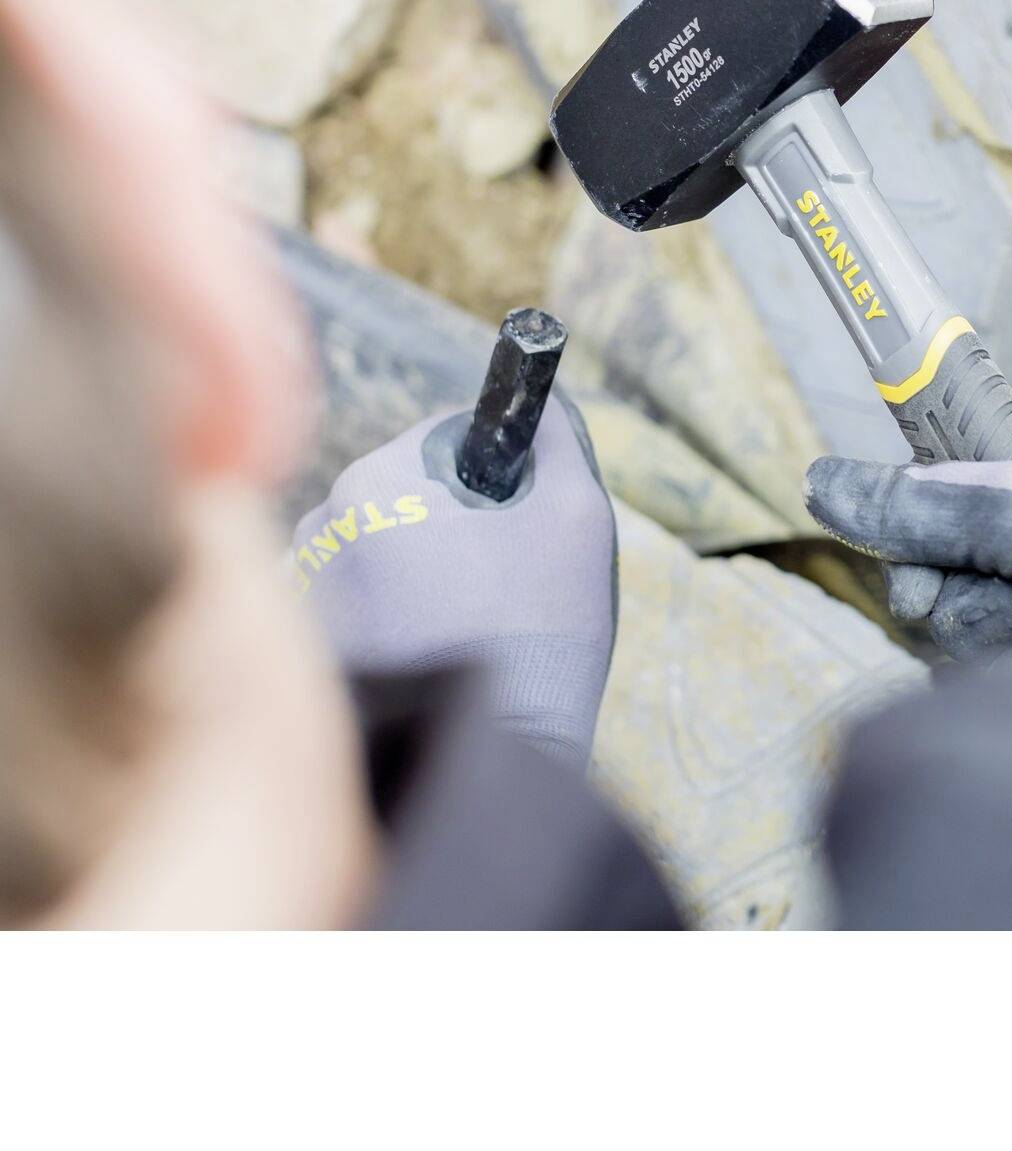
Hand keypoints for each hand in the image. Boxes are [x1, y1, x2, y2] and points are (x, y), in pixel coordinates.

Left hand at [290, 395, 616, 765]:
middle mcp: (313, 532)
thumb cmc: (545, 627)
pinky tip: (420, 653)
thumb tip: (536, 399)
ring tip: (456, 625)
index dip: (489, 474)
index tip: (511, 524)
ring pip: (367, 550)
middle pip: (394, 494)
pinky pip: (343, 605)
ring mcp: (297, 597)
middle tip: (491, 582)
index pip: (437, 439)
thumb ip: (553, 435)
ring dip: (406, 571)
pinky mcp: (295, 655)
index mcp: (373, 483)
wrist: (504, 751)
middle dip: (442, 523)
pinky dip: (378, 619)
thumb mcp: (577, 512)